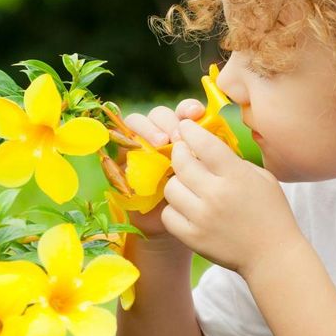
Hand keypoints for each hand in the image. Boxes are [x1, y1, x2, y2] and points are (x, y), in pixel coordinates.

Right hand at [122, 99, 203, 239]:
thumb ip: (212, 155)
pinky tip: (138, 152)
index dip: (188, 108)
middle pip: (159, 114)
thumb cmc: (207, 200)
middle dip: (167, 121)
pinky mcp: (123, 162)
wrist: (187, 227)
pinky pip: (119, 144)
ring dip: (148, 129)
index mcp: (188, 134)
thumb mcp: (213, 175)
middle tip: (177, 137)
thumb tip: (216, 135)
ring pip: (136, 123)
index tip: (198, 114)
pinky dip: (126, 142)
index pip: (184, 111)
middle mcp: (163, 137)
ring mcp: (141, 148)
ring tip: (160, 144)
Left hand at [161, 118, 302, 274]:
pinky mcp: (193, 238)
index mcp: (237, 176)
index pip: (204, 143)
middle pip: (181, 163)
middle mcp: (217, 195)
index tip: (185, 127)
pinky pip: (168, 215)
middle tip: (182, 152)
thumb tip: (206, 145)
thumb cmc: (271, 213)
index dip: (190, 131)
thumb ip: (234, 161)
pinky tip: (185, 207)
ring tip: (186, 183)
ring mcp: (202, 218)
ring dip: (176, 182)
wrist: (272, 255)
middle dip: (179, 152)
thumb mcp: (262, 178)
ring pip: (170, 188)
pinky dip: (174, 209)